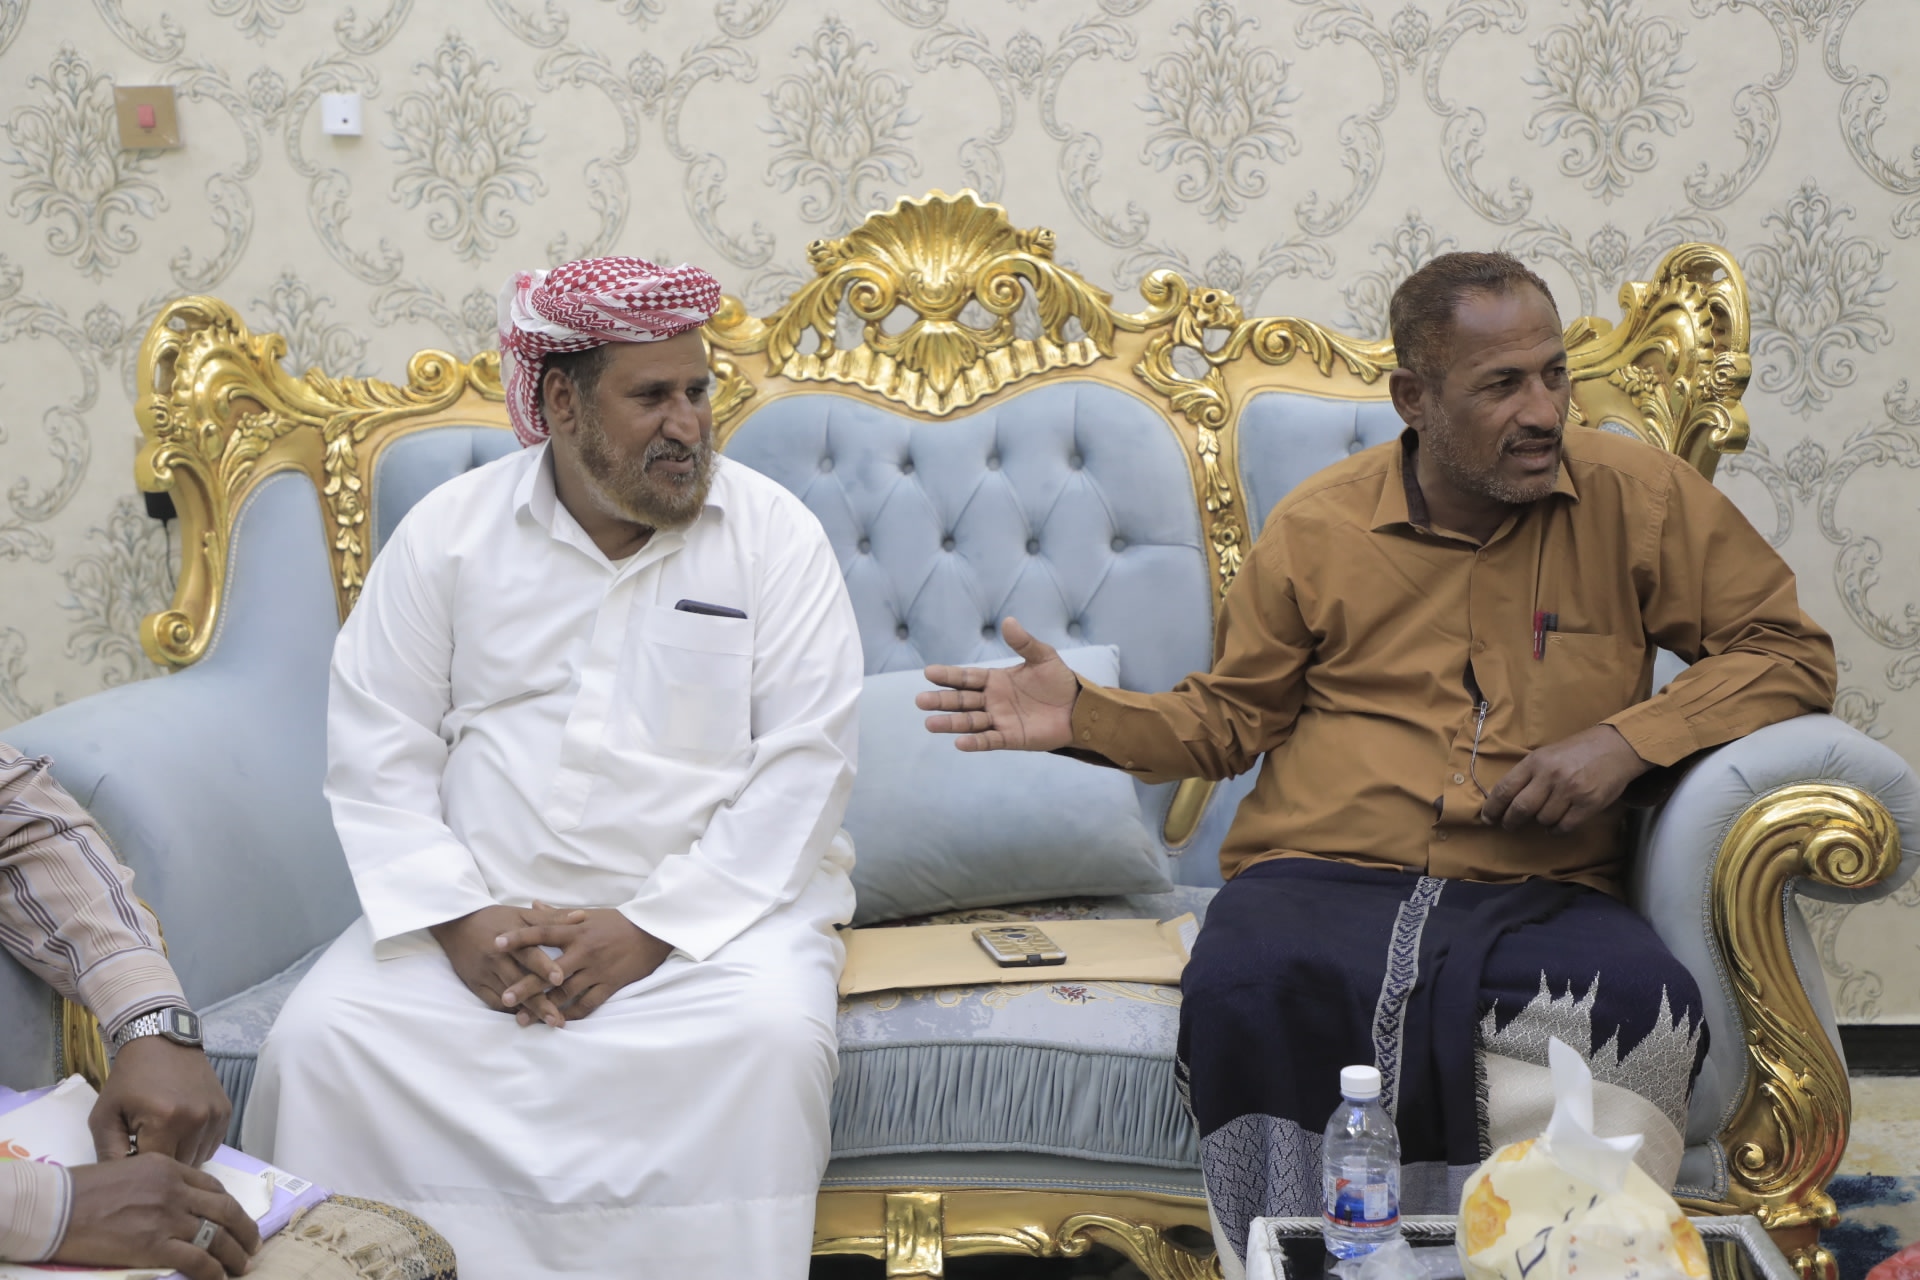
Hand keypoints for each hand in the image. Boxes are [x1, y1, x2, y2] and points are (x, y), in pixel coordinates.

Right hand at [53, 1153, 260, 1279]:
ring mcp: (166, 1217)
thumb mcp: (128, 1170)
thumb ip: (157, 1183)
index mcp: (168, 1168)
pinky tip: (218, 1279)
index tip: (236, 1219)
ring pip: (216, 1235)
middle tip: (253, 1245)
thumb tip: (173, 1203)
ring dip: (234, 1254)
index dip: (229, 1206)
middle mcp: (174, 1190)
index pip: (212, 1187)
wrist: (56, 1207)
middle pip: (224, 1210)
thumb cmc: (81, 1190)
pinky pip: (197, 1259)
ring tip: (242, 1267)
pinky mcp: (155, 1245)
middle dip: (244, 1229)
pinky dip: (213, 1271)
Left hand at [91, 1035, 230, 1164]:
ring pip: (198, 1159)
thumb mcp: (104, 1116)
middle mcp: (196, 1119)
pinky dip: (196, 1146)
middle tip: (146, 1146)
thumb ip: (108, 1154)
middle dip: (161, 1162)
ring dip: (181, 1156)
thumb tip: (120, 1186)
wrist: (162, 1042)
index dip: (141, 1167)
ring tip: (164, 1138)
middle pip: (180, 1166)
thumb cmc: (128, 1080)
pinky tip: (181, 1132)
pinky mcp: (225, 1112)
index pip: (156, 1168)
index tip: (131, 1154)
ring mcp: (215, 1115)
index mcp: (165, 1120)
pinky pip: (212, 1146)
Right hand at [428, 904, 582, 1027]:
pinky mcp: (475, 984)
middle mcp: (496, 958)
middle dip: (539, 1001)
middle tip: (558, 1018)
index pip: (528, 954)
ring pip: (507, 996)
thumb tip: (582, 916)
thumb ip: (551, 919)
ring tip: (549, 1022)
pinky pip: (493, 1002)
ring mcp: (484, 973)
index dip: (544, 966)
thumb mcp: (521, 914)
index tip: (560, 979)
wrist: (455, 924)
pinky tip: (528, 1018)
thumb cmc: (494, 918)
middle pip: (520, 982)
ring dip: (528, 1011)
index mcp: (510, 939)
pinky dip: (510, 1011)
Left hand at [493, 908, 672, 1021]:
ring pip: (565, 992)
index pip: (542, 932)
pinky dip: (572, 1013)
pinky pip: (588, 1003)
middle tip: (504, 998)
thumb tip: (532, 905)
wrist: (653, 932)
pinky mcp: (610, 984)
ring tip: (522, 1020)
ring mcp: (597, 970)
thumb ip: (558, 914)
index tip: (496, 943)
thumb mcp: (589, 914)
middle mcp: (584, 951)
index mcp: (576, 930)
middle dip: (525, 985)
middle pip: (549, 971)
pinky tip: (557, 1022)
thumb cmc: (618, 922)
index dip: (519, 937)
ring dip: (543, 1006)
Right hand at [915, 617, 1079, 751]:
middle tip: (920, 701)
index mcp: (995, 680)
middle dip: (942, 701)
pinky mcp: (1010, 738)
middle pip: (962, 701)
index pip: (967, 678)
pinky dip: (974, 742)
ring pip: (970, 722)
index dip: (948, 676)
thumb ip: (1024, 642)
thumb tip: (1008, 621)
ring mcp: (999, 720)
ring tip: (930, 724)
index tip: (928, 673)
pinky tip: (959, 742)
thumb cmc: (1059, 682)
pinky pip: (989, 740)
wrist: (1080, 708)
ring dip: (951, 723)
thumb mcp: (1043, 657)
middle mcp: (992, 700)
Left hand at [1480, 724, 1650, 833]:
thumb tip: (1504, 800)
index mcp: (1535, 761)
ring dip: (1540, 822)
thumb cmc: (1576, 752)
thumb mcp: (1546, 754)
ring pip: (1543, 819)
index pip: (1504, 789)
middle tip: (1510, 825)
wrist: (1616, 747)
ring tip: (1544, 815)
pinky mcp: (1588, 803)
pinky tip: (1556, 824)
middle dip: (1511, 821)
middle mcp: (1550, 775)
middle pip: (1520, 808)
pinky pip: (1564, 827)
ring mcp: (1570, 790)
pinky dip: (1556, 830)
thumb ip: (1527, 774)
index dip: (1492, 807)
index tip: (1487, 818)